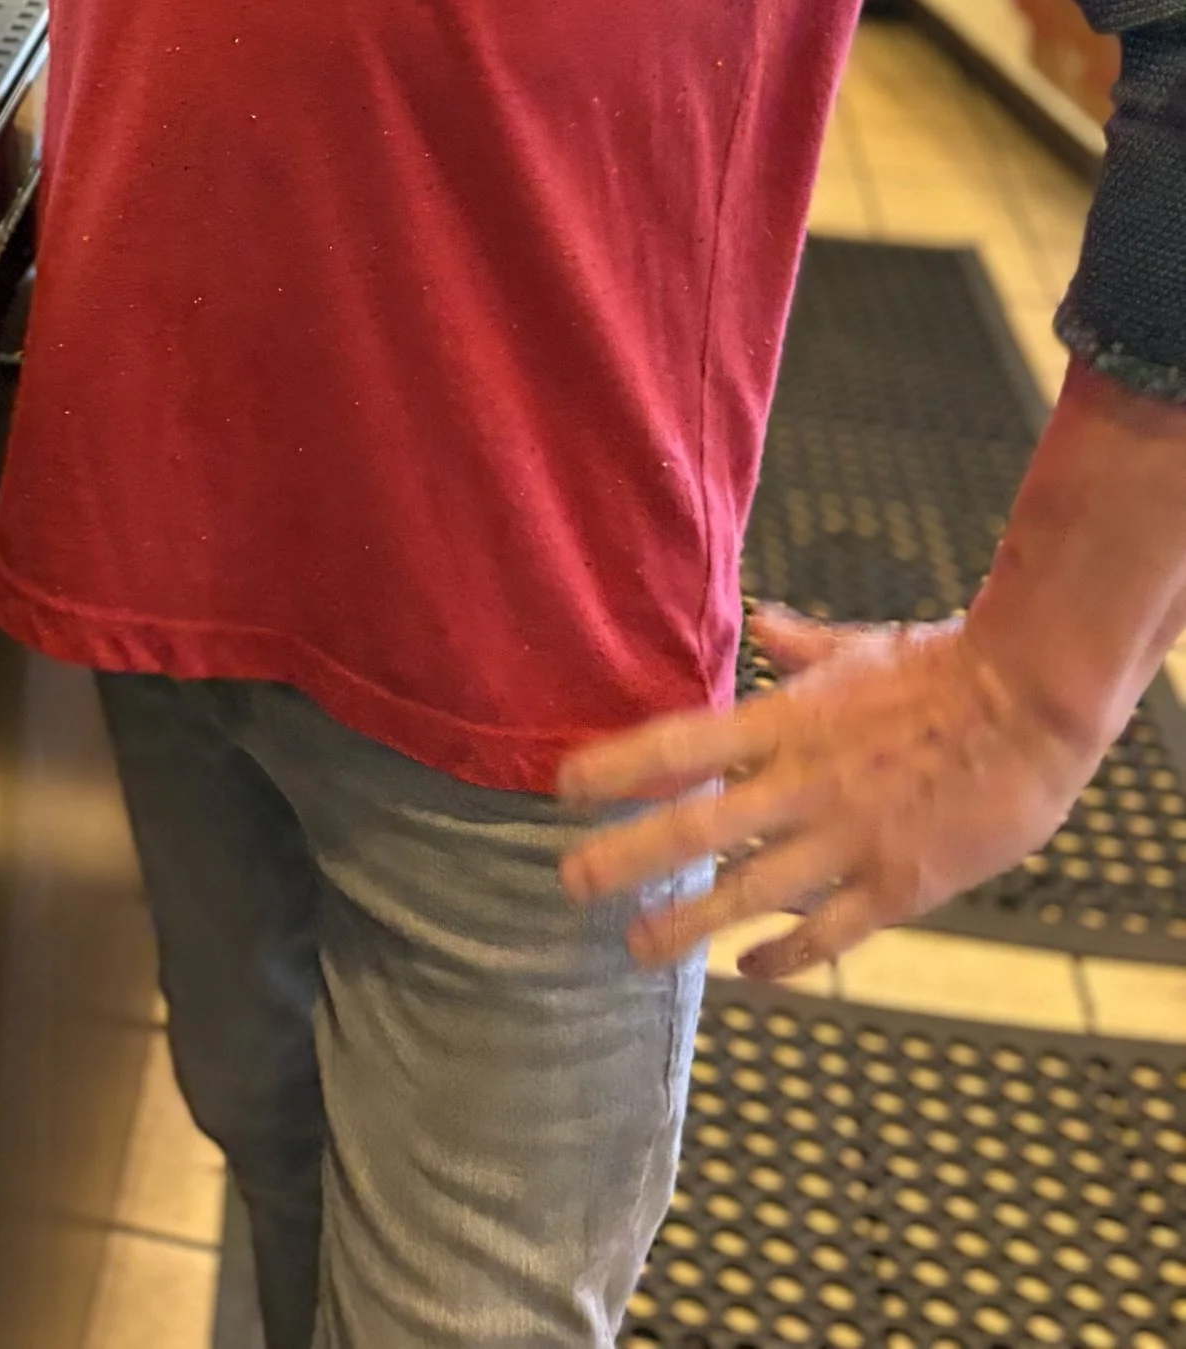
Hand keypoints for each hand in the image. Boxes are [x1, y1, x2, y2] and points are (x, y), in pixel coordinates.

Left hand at [554, 600, 1104, 980]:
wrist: (1030, 706)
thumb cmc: (942, 668)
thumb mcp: (856, 648)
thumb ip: (799, 647)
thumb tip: (760, 623)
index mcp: (788, 721)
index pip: (682, 742)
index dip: (620, 765)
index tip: (565, 786)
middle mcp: (805, 783)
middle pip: (697, 824)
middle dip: (628, 856)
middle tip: (569, 882)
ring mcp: (849, 839)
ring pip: (749, 892)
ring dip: (687, 921)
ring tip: (634, 947)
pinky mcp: (900, 885)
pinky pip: (828, 934)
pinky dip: (784, 956)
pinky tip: (749, 972)